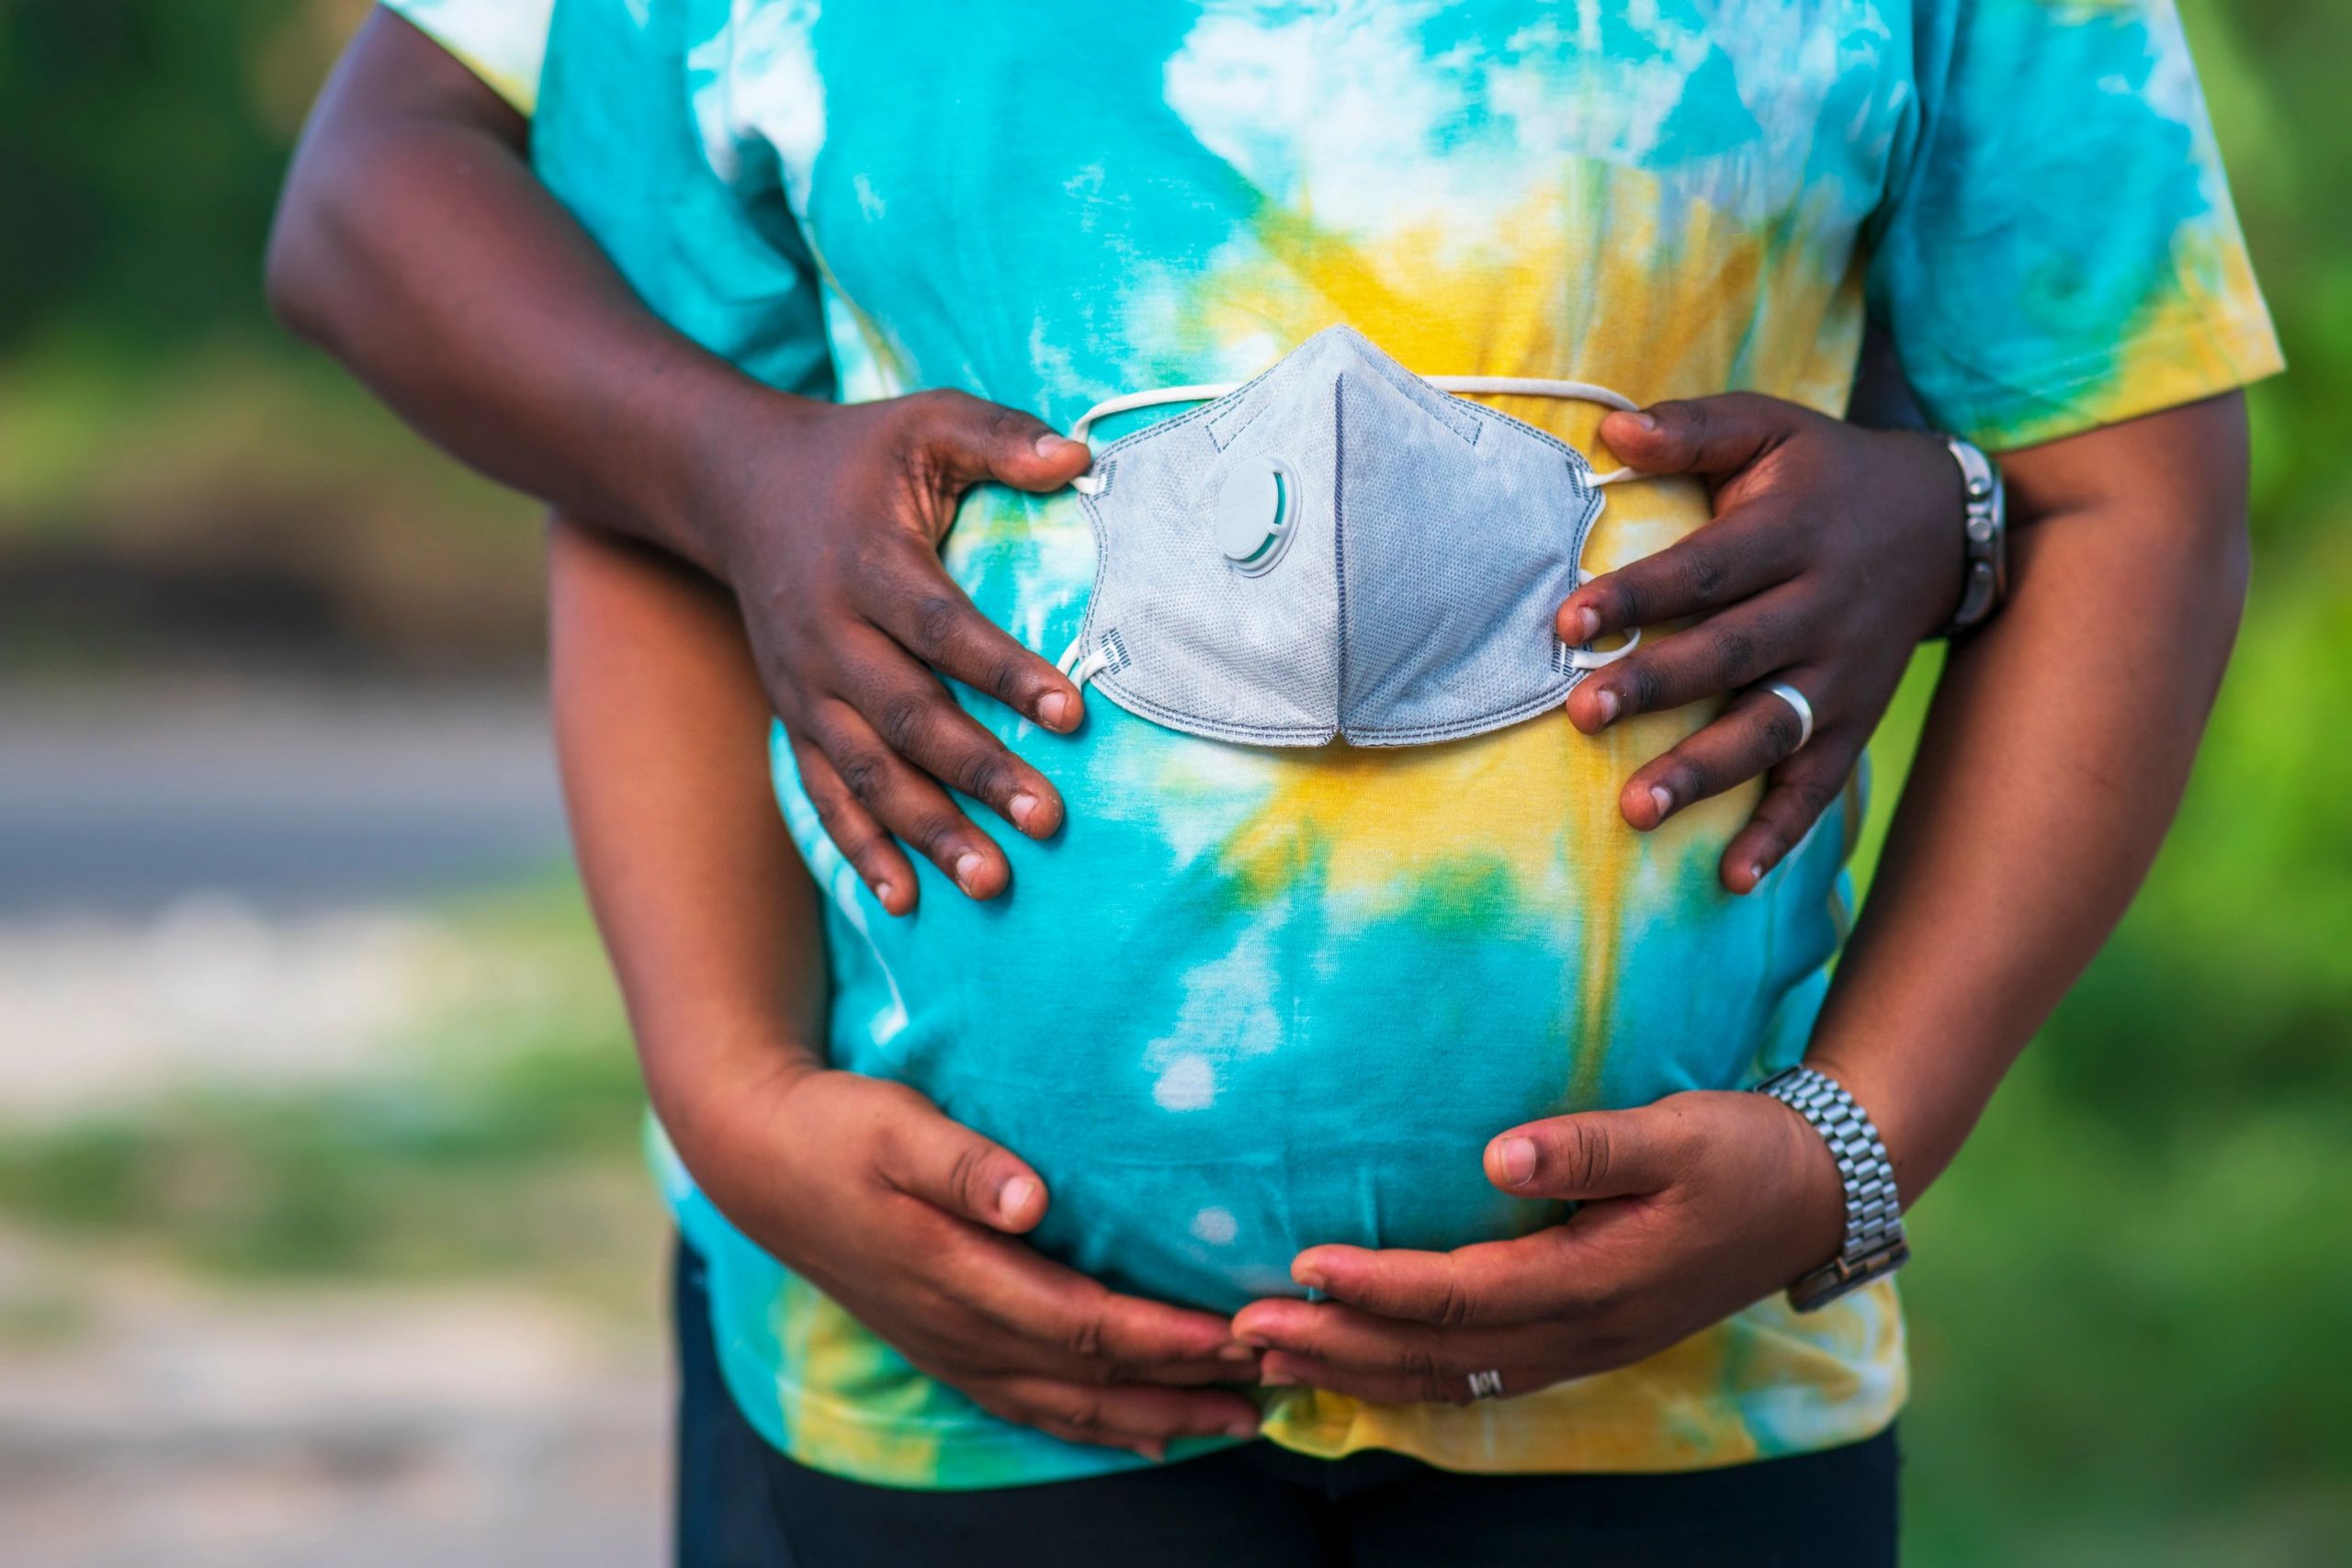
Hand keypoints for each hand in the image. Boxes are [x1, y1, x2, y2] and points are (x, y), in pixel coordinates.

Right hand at [671, 1054, 1261, 1457]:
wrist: (756, 1161)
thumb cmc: (836, 1129)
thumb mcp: (892, 1124)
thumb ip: (962, 1162)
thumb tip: (1031, 1198)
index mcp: (955, 1274)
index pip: (1083, 1323)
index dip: (1164, 1337)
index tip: (1238, 1333)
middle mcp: (959, 1329)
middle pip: (1091, 1377)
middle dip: (1188, 1386)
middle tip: (1278, 1381)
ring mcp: (949, 1347)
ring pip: (1068, 1406)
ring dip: (1157, 1416)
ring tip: (1239, 1421)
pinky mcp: (943, 1346)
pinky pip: (1031, 1406)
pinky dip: (1097, 1425)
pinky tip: (1143, 1433)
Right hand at [698, 386, 1097, 913]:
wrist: (734, 487)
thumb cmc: (856, 457)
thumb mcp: (924, 422)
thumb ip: (998, 436)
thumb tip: (1080, 455)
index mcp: (868, 564)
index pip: (944, 628)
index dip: (1004, 672)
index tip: (1072, 713)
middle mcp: (829, 635)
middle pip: (908, 715)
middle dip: (978, 772)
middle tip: (1048, 820)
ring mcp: (805, 687)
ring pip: (866, 772)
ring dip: (928, 830)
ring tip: (992, 881)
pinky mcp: (793, 718)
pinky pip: (823, 795)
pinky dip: (860, 849)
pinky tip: (905, 901)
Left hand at [1229, 1092, 1845, 1404]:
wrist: (1814, 1198)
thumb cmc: (1741, 1153)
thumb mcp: (1678, 1131)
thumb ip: (1589, 1145)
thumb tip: (1499, 1156)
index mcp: (1593, 1280)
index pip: (1459, 1295)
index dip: (1375, 1286)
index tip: (1299, 1267)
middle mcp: (1577, 1333)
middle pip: (1434, 1355)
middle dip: (1333, 1345)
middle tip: (1241, 1331)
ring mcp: (1577, 1349)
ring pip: (1446, 1380)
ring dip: (1355, 1370)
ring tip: (1269, 1358)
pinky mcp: (1577, 1343)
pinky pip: (1473, 1378)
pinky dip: (1402, 1377)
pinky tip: (1354, 1364)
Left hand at [1559, 394, 1966, 892]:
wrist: (1946, 519)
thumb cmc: (1825, 472)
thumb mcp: (1771, 427)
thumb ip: (1693, 429)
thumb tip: (1609, 431)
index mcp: (1792, 531)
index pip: (1706, 570)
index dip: (1637, 597)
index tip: (1568, 623)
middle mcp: (1822, 608)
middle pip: (1732, 654)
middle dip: (1656, 687)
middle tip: (1580, 715)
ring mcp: (1843, 675)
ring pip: (1770, 730)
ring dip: (1705, 773)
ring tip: (1636, 809)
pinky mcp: (1855, 721)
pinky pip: (1820, 785)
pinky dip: (1782, 835)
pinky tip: (1732, 878)